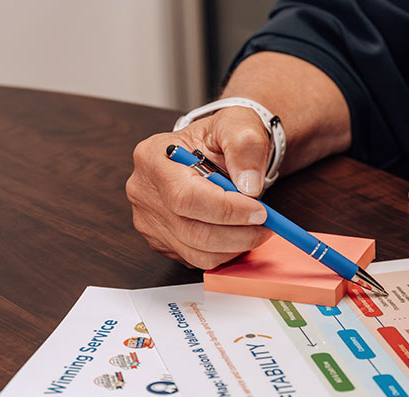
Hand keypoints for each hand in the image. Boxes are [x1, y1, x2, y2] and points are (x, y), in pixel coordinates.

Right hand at [126, 106, 272, 268]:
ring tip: (254, 227)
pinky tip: (235, 232)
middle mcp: (144, 191)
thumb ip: (245, 147)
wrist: (212, 153)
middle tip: (265, 224)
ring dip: (235, 246)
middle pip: (192, 231)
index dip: (228, 210)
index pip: (187, 197)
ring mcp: (149, 220)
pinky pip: (196, 259)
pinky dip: (224, 252)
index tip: (259, 211)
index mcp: (153, 156)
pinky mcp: (161, 242)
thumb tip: (249, 186)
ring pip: (196, 252)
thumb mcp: (237, 125)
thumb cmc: (220, 138)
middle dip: (238, 234)